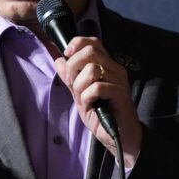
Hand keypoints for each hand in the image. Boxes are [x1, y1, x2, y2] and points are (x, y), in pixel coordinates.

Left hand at [54, 36, 141, 166]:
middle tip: (73, 84)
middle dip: (73, 67)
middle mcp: (114, 68)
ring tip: (84, 98)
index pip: (92, 42)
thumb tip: (58, 60)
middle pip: (89, 51)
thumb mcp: (80, 94)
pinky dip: (87, 97)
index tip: (67, 56)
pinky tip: (91, 105)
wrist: (119, 136)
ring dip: (80, 86)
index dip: (77, 44)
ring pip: (91, 69)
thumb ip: (70, 77)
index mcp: (106, 65)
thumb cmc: (101, 114)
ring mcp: (119, 80)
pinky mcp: (120, 94)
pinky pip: (97, 87)